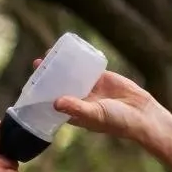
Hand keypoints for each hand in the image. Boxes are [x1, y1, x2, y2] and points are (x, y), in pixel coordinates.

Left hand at [34, 57, 171, 143]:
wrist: (141, 113)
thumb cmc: (116, 121)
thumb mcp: (94, 115)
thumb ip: (76, 108)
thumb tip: (55, 102)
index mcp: (73, 113)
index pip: (51, 102)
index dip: (41, 94)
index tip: (30, 85)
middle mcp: (78, 100)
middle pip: (58, 85)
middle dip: (47, 76)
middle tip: (36, 63)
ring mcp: (89, 88)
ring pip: (70, 74)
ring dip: (60, 65)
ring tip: (48, 53)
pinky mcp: (101, 78)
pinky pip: (85, 67)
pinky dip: (77, 60)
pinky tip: (68, 50)